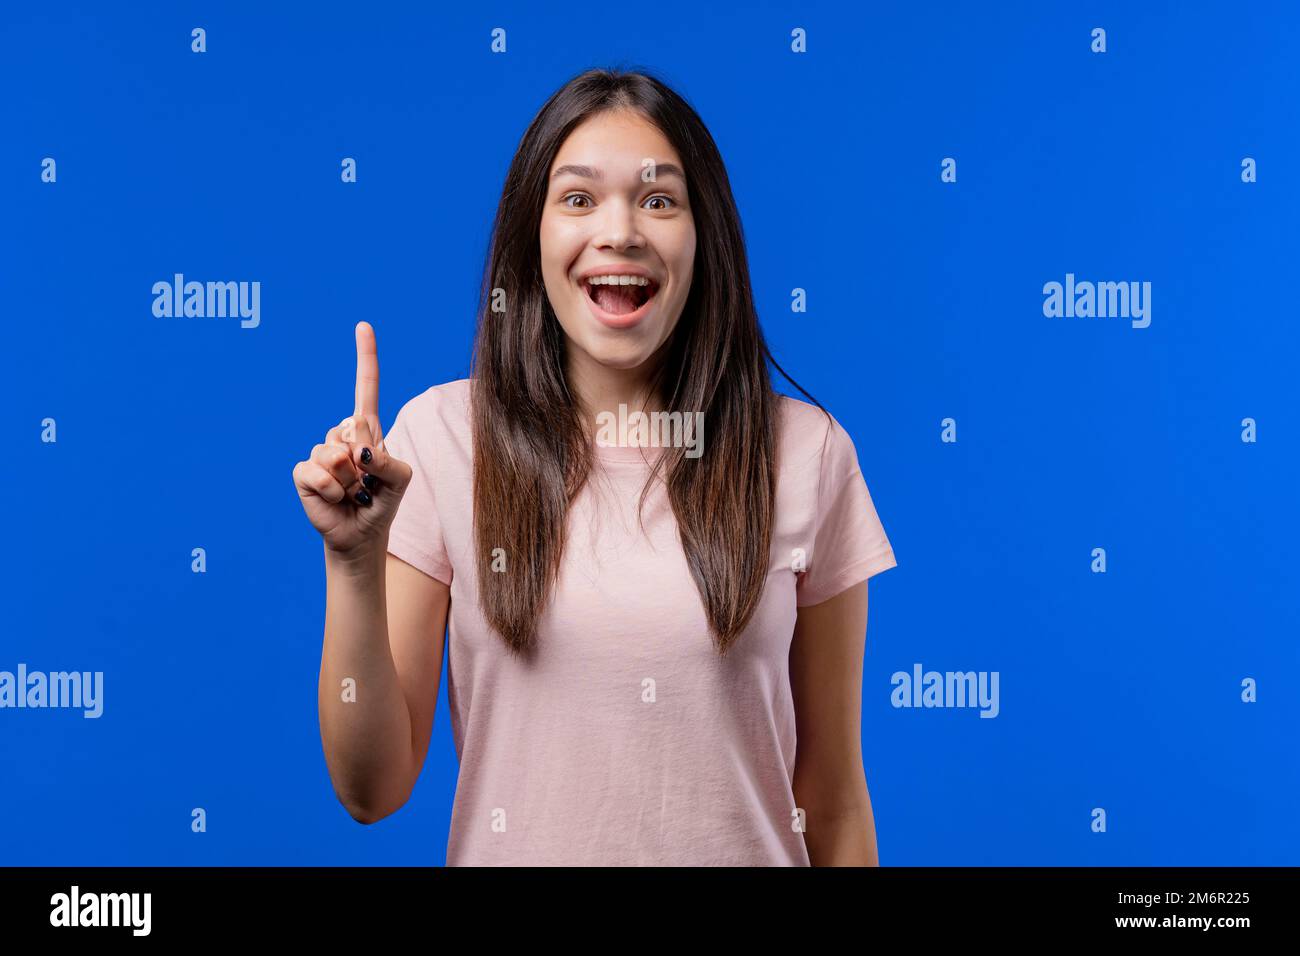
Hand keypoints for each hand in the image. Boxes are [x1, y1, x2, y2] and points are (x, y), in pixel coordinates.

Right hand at [292, 321, 411, 557]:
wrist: (360, 535)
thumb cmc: (382, 503)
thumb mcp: (401, 480)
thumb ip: (388, 462)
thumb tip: (358, 451)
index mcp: (368, 431)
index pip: (366, 388)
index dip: (365, 357)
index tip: (363, 326)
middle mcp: (342, 436)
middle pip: (355, 428)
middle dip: (367, 461)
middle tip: (367, 484)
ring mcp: (321, 453)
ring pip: (336, 453)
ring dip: (349, 480)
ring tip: (352, 493)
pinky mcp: (304, 472)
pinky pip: (317, 472)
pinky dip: (331, 491)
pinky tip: (336, 500)